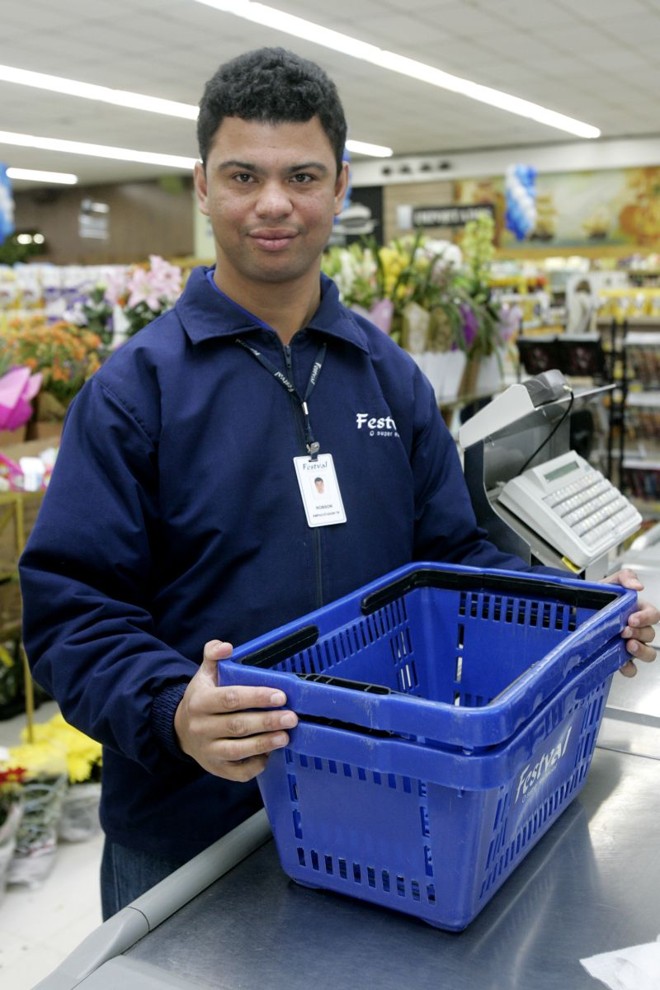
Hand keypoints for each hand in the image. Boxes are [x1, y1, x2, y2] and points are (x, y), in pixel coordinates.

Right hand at [174, 639, 297, 780]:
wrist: (181, 730)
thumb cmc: (201, 698)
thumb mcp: (204, 674)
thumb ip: (213, 654)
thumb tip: (226, 647)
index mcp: (200, 702)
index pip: (230, 699)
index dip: (256, 697)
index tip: (280, 696)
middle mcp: (202, 728)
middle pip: (237, 726)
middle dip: (267, 722)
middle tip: (291, 717)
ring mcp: (208, 751)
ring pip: (238, 750)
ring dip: (264, 744)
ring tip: (285, 736)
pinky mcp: (217, 769)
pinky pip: (238, 772)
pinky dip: (256, 765)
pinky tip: (270, 754)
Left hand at [604, 568, 658, 676]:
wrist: (574, 614)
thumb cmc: (596, 599)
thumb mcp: (609, 583)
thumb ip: (625, 577)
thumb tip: (638, 586)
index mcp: (637, 611)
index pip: (653, 615)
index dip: (646, 618)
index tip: (632, 618)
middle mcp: (637, 629)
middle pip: (650, 634)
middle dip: (639, 633)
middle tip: (624, 631)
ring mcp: (630, 645)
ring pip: (648, 653)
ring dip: (641, 650)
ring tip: (628, 645)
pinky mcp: (620, 659)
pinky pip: (632, 669)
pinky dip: (629, 668)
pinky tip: (622, 664)